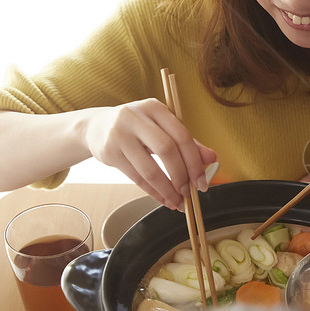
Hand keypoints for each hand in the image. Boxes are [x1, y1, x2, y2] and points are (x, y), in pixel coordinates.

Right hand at [81, 99, 216, 209]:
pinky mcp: (109, 152)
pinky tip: (163, 199)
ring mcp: (120, 134)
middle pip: (166, 150)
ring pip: (149, 168)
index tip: (202, 182)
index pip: (182, 136)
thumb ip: (188, 142)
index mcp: (155, 108)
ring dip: (167, 190)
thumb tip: (213, 159)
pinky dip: (152, 192)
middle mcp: (136, 117)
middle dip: (181, 176)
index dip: (195, 162)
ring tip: (177, 202)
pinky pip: (136, 178)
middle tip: (189, 193)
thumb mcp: (163, 128)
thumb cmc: (138, 128)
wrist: (96, 127)